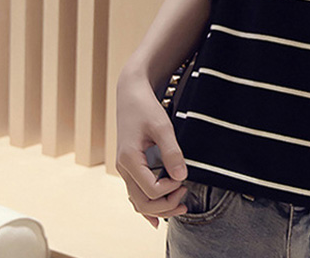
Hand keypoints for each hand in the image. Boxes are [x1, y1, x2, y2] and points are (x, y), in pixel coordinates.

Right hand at [116, 67, 188, 227]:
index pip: (150, 190)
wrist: (131, 93)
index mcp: (129, 159)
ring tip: (180, 205)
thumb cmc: (146, 107)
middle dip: (165, 207)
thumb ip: (172, 152)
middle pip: (142, 203)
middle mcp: (123, 168)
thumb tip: (182, 177)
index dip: (169, 190)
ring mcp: (125, 168)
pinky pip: (136, 192)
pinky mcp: (129, 165)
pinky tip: (158, 216)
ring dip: (158, 208)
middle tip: (186, 200)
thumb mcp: (162, 126)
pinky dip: (148, 205)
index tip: (184, 179)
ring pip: (138, 201)